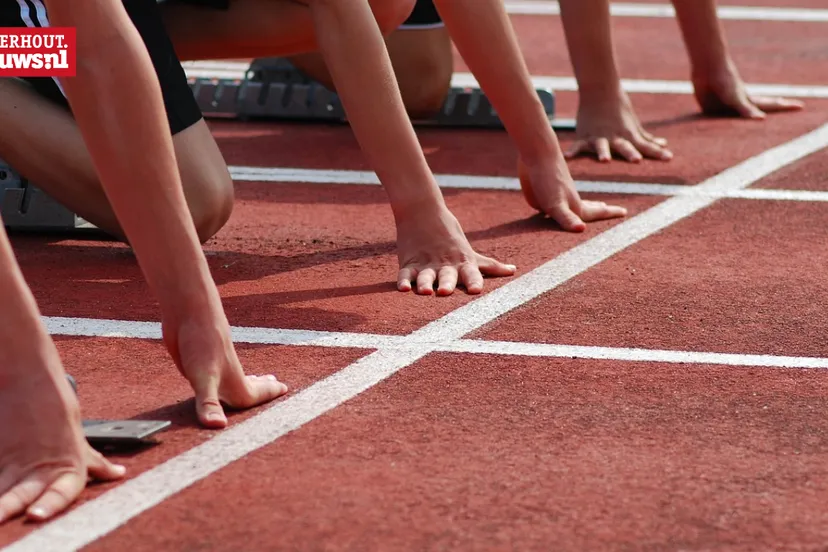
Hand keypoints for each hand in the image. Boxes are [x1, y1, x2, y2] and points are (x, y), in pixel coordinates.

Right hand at [0, 367, 124, 524]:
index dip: (49, 505)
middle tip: (9, 518)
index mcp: (68, 466)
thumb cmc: (57, 408)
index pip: (61, 492)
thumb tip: (117, 474)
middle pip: (21, 495)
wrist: (28, 379)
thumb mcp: (79, 440)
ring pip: (1, 488)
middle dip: (12, 509)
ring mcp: (12, 463)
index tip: (35, 515)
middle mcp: (38, 467)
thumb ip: (94, 462)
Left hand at [163, 316, 288, 428]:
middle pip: (249, 386)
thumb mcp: (203, 377)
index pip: (254, 396)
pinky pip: (213, 375)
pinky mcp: (196, 360)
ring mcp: (212, 367)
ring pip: (232, 380)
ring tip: (255, 378)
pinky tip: (215, 373)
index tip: (286, 389)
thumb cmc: (201, 341)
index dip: (269, 395)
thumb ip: (209, 404)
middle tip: (276, 384)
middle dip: (262, 388)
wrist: (188, 310)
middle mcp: (225, 375)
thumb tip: (218, 428)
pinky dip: (220, 378)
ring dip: (245, 381)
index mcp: (233, 382)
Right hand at [395, 205, 515, 294]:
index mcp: (462, 262)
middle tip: (445, 292)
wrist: (423, 211)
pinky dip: (403, 281)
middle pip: (446, 276)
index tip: (476, 291)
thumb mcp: (470, 252)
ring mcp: (426, 264)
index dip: (473, 282)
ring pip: (425, 276)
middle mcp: (444, 265)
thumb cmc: (450, 235)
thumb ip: (490, 266)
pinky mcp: (409, 263)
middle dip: (446, 284)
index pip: (470, 273)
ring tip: (425, 292)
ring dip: (425, 284)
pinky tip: (402, 288)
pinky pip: (405, 273)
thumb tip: (513, 271)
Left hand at [518, 156, 626, 231]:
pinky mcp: (541, 191)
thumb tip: (581, 229)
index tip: (625, 212)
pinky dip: (558, 204)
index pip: (596, 213)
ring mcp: (555, 195)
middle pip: (587, 208)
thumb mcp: (555, 204)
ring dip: (583, 206)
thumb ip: (567, 218)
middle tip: (609, 209)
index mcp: (574, 206)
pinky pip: (553, 202)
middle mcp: (567, 201)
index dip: (610, 213)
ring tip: (593, 204)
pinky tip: (554, 204)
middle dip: (598, 210)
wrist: (536, 152)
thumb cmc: (547, 180)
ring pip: (572, 204)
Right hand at [565, 90, 672, 162]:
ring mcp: (599, 137)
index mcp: (628, 135)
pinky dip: (573, 151)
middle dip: (630, 153)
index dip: (656, 152)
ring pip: (602, 146)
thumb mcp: (633, 125)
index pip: (645, 146)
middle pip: (625, 146)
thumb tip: (664, 144)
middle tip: (637, 161)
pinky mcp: (584, 136)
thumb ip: (647, 138)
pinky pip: (578, 146)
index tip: (669, 158)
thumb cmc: (619, 109)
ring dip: (603, 152)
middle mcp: (615, 137)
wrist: (600, 90)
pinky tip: (568, 158)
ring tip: (605, 160)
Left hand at [693, 62, 803, 118]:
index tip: (802, 106)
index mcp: (749, 101)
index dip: (785, 107)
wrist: (707, 69)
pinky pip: (719, 121)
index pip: (771, 106)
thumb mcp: (736, 98)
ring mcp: (727, 107)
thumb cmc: (725, 81)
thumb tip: (762, 120)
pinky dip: (724, 124)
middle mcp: (740, 104)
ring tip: (760, 118)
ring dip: (748, 120)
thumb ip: (747, 110)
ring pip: (739, 117)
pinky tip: (724, 125)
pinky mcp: (712, 110)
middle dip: (774, 109)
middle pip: (760, 109)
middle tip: (787, 105)